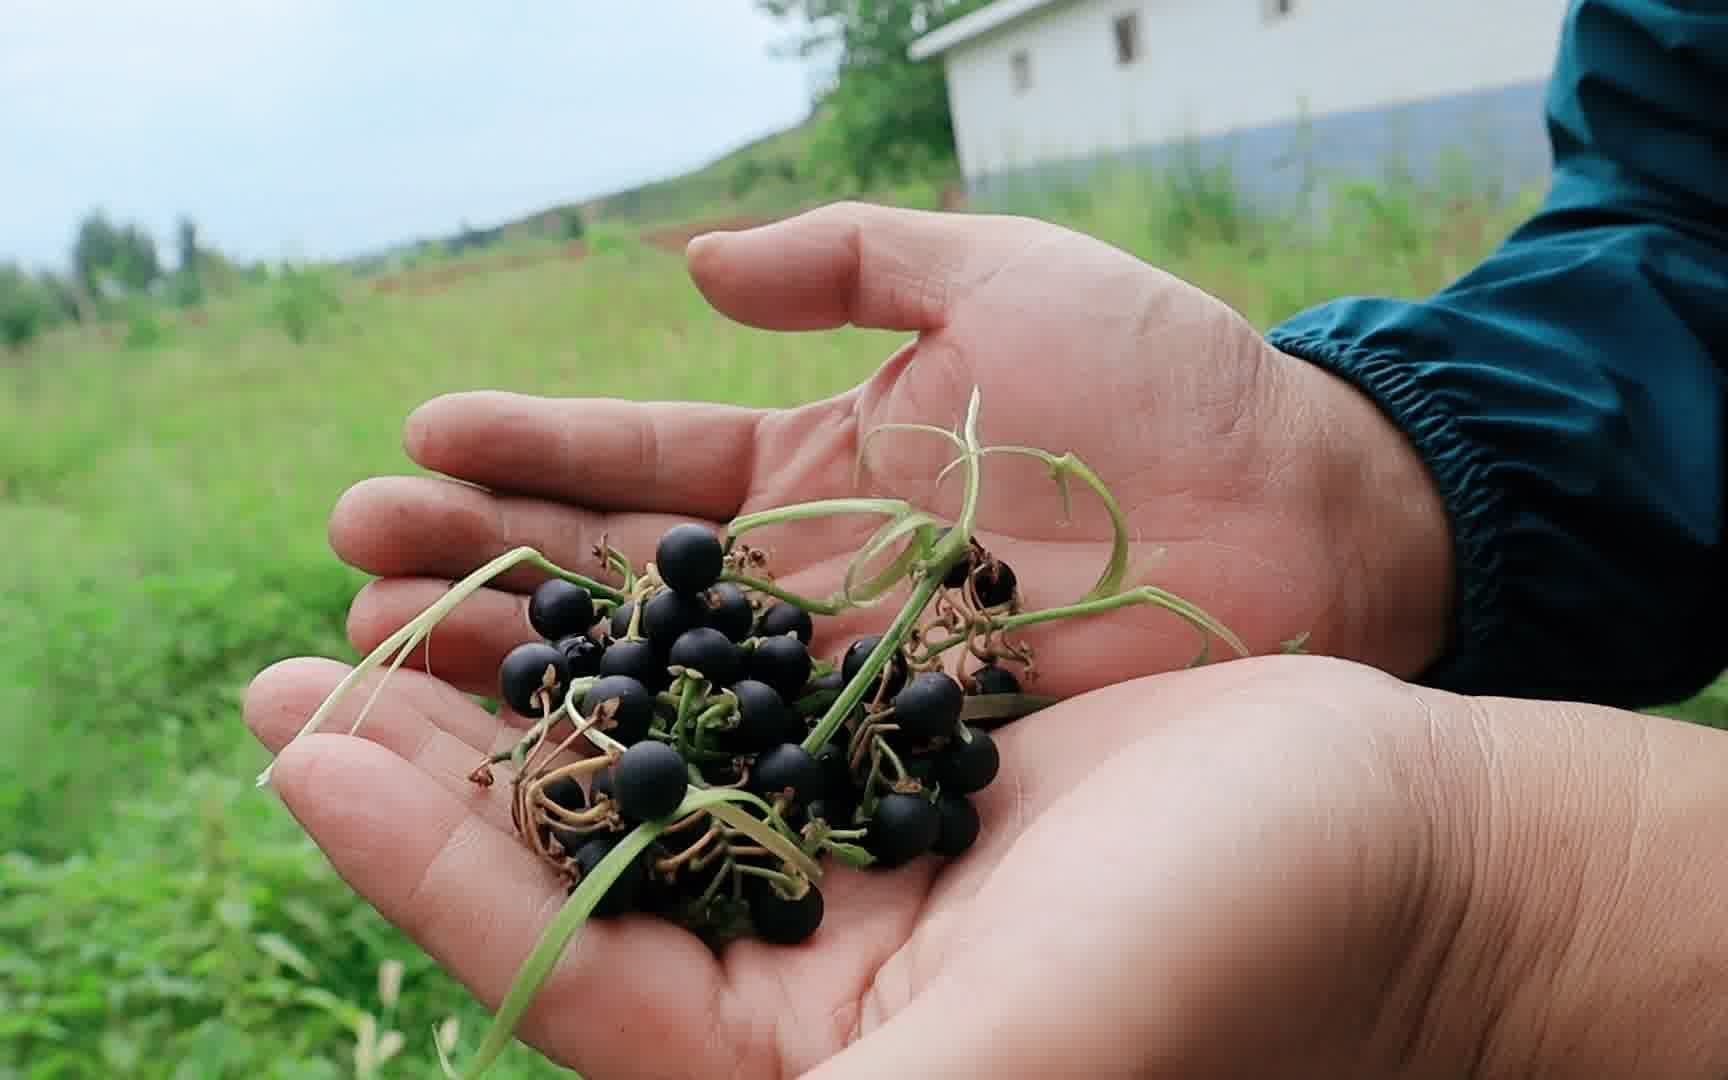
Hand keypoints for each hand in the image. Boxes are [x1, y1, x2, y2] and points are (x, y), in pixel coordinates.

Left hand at [247, 651, 1727, 1078]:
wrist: (1392, 849)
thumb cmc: (1236, 956)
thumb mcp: (1033, 1059)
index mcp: (804, 1073)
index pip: (564, 970)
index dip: (425, 861)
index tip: (308, 746)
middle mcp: (808, 984)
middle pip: (576, 871)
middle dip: (434, 774)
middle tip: (301, 667)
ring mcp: (854, 874)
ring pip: (645, 775)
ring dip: (526, 693)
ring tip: (402, 594)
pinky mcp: (905, 779)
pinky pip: (742, 705)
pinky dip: (654, 643)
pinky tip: (584, 573)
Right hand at [327, 201, 1453, 704]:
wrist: (1313, 520)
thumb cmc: (1171, 386)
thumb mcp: (1006, 279)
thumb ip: (860, 260)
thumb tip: (699, 265)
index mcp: (814, 470)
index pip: (639, 464)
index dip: (529, 453)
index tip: (413, 442)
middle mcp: (808, 590)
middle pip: (616, 587)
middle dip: (484, 572)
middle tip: (351, 570)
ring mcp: (847, 689)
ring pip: (660, 688)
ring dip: (527, 677)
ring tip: (385, 663)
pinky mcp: (904, 767)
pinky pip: (760, 772)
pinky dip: (656, 770)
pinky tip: (547, 771)